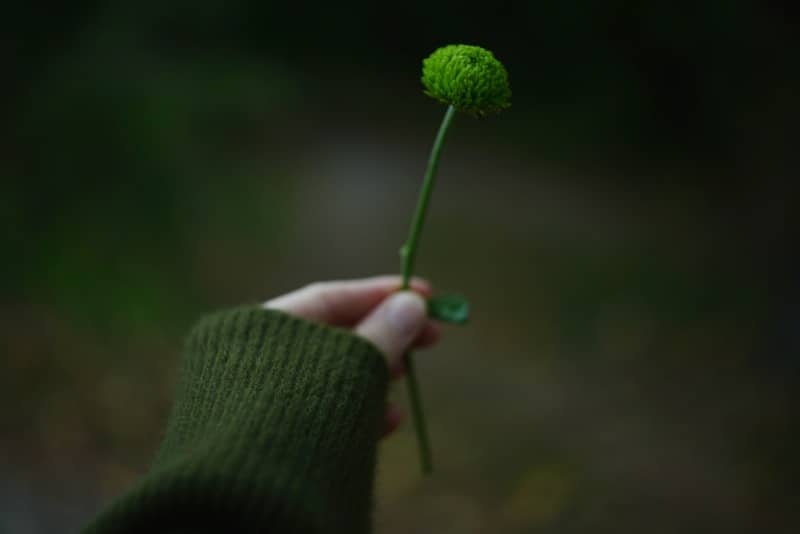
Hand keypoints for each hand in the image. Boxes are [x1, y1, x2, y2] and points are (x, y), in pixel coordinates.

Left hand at [264, 275, 441, 436]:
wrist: (249, 495)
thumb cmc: (296, 415)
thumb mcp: (348, 366)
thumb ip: (384, 332)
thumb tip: (414, 302)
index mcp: (257, 328)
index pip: (330, 299)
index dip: (381, 294)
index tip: (428, 293)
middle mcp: (254, 358)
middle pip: (333, 336)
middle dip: (385, 336)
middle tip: (431, 337)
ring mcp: (262, 398)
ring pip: (330, 376)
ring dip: (375, 373)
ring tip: (404, 378)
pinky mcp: (275, 433)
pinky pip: (322, 410)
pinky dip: (357, 408)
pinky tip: (388, 420)